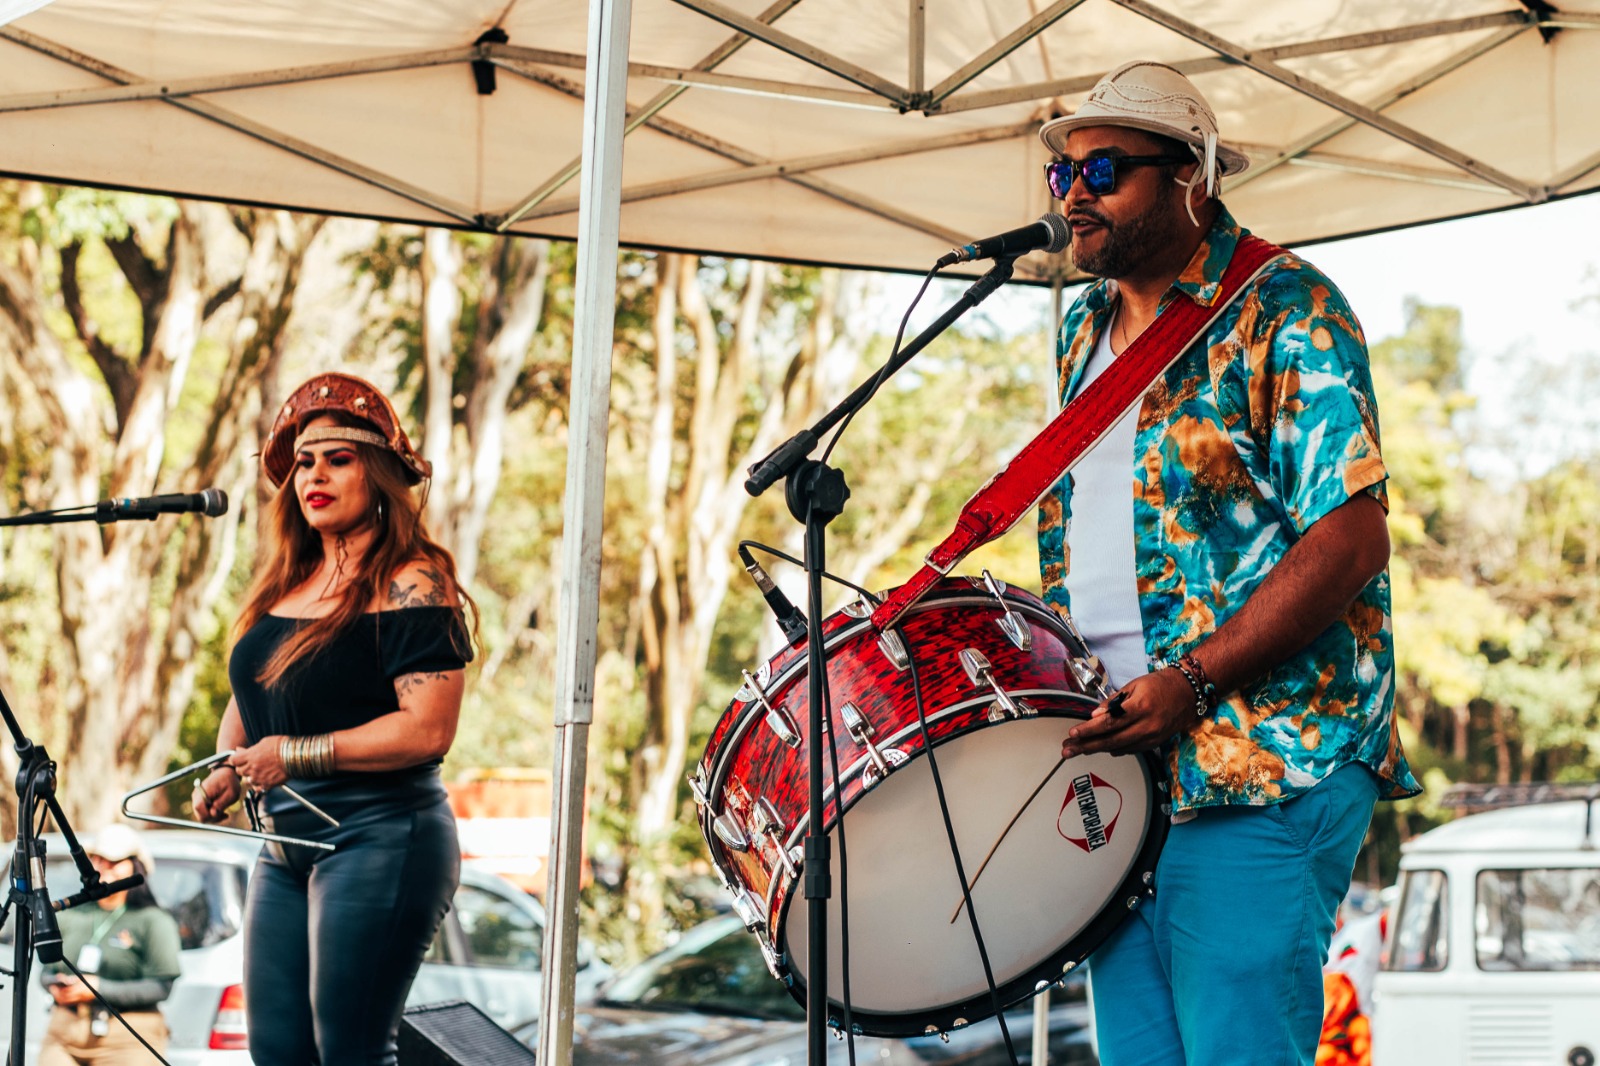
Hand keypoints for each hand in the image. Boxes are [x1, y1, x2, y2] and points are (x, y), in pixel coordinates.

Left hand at [49, 976, 92, 1005]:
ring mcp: (79, 1000)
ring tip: (55, 991)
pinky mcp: (78, 1002)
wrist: (101, 989)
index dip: (58, 989)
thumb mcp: (83, 978)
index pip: (66, 991)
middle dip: (56, 993)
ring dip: (58, 997)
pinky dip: (62, 999)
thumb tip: (63, 979)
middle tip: (52, 987)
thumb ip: (73, 979)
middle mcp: (79, 996)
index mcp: (81, 989)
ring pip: (65, 1001)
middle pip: (64, 997)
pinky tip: (60, 995)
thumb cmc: (92, 982)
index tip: (53, 984)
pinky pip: (67, 1003)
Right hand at [193, 766, 241, 823]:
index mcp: (203, 791)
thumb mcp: (231, 793)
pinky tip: (221, 811)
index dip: (208, 815)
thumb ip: (222, 803)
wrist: (226, 773)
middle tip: (225, 815)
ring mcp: (197, 798)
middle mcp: (197, 795)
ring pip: (201, 815)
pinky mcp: (199, 801)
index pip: (198, 808)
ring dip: (213, 817)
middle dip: (212, 818)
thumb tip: (212, 814)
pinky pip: (203, 812)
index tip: (221, 814)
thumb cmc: (230, 781)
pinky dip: (212, 814)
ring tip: (225, 813)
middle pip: (199, 814)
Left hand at [227, 736, 288, 793]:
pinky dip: (260, 785)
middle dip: (243, 768)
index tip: (240, 758)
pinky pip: (257, 788)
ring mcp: (259, 777)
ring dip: (252, 777)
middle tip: (252, 764)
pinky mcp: (267, 785)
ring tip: (262, 771)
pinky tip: (266, 778)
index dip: (236, 759)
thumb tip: (239, 750)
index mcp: (250, 756)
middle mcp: (252, 767)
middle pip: (239, 771)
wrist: (295, 755)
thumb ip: (250, 749)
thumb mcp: (263, 742)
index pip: (233, 760)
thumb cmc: (281, 746)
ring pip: (248, 780)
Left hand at [1061, 667, 1197, 757]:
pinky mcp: (1154, 744)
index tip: (1073, 734)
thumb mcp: (1134, 686)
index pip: (1109, 723)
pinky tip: (1100, 747)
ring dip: (1096, 749)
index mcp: (1140, 708)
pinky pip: (1129, 750)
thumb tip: (1095, 715)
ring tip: (1077, 750)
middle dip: (1086, 746)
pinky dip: (1113, 748)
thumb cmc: (1160, 684)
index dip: (1089, 730)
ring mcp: (1152, 738)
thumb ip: (1113, 702)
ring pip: (1119, 748)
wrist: (1188, 693)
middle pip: (1111, 741)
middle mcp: (1146, 726)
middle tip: (1067, 750)